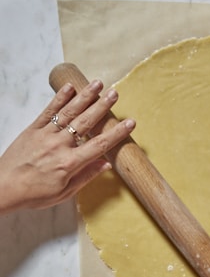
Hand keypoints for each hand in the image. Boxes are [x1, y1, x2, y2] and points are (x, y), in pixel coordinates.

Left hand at [0, 80, 134, 213]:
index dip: (116, 133)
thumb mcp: (64, 192)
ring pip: (69, 112)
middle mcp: (59, 145)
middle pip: (86, 122)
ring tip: (98, 83)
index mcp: (69, 163)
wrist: (2, 187)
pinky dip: (59, 98)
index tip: (130, 123)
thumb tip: (106, 164)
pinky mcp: (33, 129)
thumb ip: (86, 176)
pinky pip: (49, 111)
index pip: (99, 145)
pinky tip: (70, 87)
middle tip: (115, 93)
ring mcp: (46, 135)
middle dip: (102, 106)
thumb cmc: (33, 193)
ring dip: (85, 96)